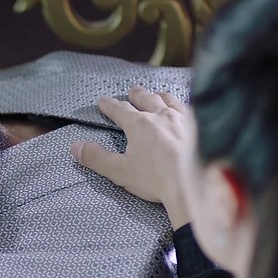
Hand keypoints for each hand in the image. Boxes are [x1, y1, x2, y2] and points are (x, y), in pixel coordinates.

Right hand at [69, 85, 193, 228]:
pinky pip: (190, 109)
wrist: (195, 186)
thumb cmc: (157, 180)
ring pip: (169, 100)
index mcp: (139, 124)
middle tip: (131, 91)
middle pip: (146, 98)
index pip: (119, 109)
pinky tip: (186, 110)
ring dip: (160, 96)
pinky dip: (184, 106)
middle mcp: (161, 115)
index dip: (109, 105)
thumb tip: (75, 147)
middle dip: (136, 94)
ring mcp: (183, 119)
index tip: (103, 101)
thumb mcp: (120, 171)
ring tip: (158, 95)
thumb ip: (96, 158)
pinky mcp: (201, 127)